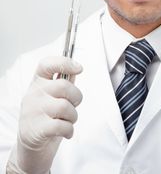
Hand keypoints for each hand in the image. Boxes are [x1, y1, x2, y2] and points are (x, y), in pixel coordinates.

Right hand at [7, 56, 82, 173]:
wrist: (30, 149)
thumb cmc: (45, 118)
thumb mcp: (52, 97)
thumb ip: (63, 83)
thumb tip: (75, 69)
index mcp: (37, 82)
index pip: (47, 64)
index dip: (64, 63)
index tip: (79, 68)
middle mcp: (33, 94)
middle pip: (63, 86)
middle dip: (76, 97)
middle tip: (74, 105)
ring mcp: (33, 111)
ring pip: (65, 106)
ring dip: (73, 116)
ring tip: (68, 121)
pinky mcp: (36, 129)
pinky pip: (63, 125)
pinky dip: (69, 130)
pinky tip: (66, 132)